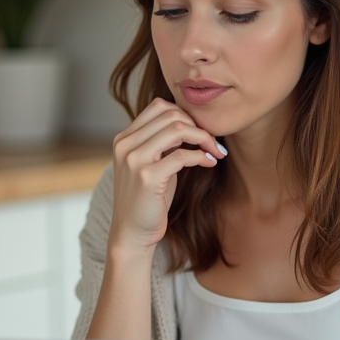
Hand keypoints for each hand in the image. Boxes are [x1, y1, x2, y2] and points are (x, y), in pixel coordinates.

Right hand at [108, 98, 225, 256]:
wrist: (131, 233)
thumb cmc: (147, 199)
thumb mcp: (150, 164)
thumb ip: (162, 143)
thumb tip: (190, 124)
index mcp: (124, 138)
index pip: (159, 107)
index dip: (185, 115)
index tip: (199, 132)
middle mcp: (125, 145)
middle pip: (170, 114)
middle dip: (198, 125)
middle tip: (212, 142)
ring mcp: (134, 160)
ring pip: (177, 129)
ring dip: (203, 138)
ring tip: (214, 151)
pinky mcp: (147, 177)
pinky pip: (181, 155)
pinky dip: (201, 156)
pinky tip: (209, 162)